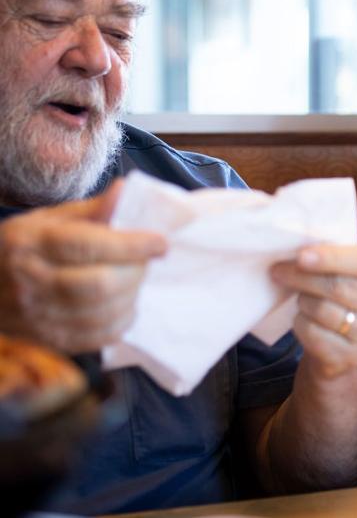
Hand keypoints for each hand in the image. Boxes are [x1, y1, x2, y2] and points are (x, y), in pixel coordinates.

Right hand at [0, 181, 167, 352]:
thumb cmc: (22, 246)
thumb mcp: (47, 219)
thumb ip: (91, 209)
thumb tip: (125, 190)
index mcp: (31, 243)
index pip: (87, 245)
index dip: (131, 245)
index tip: (161, 243)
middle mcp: (31, 281)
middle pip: (98, 284)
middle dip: (135, 272)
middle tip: (146, 262)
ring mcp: (37, 315)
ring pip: (101, 313)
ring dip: (131, 296)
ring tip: (136, 280)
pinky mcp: (48, 339)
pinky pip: (96, 337)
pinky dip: (121, 322)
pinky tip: (126, 305)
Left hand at [269, 243, 356, 377]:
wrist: (350, 341)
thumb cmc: (348, 292)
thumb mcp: (353, 268)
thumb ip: (336, 255)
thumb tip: (298, 251)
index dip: (331, 258)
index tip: (301, 256)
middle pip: (338, 287)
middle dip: (302, 277)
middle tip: (279, 270)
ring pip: (322, 310)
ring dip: (303, 300)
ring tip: (303, 298)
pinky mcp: (351, 357)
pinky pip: (312, 333)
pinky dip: (300, 323)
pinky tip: (305, 319)